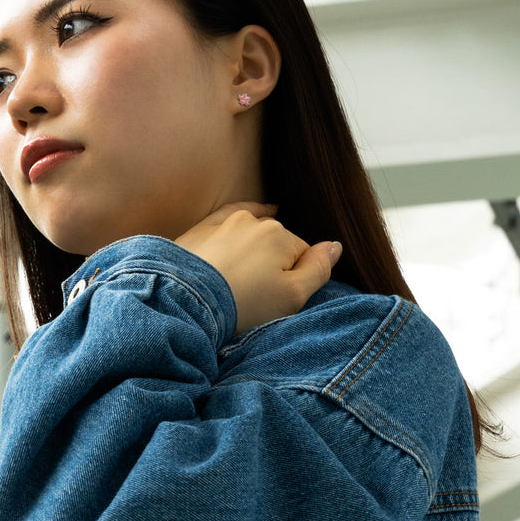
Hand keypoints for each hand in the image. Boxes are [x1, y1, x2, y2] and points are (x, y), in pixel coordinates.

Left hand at [175, 203, 341, 334]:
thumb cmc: (242, 304)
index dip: (296, 279)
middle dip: (274, 263)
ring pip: (252, 230)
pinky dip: (238, 221)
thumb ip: (319, 269)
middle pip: (277, 242)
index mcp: (280, 236)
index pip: (302, 255)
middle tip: (259, 295)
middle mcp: (254, 221)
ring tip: (249, 272)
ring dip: (254, 247)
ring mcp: (224, 222)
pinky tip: (250, 215)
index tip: (278, 300)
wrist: (184, 303)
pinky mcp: (199, 229)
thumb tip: (335, 245)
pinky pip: (226, 218)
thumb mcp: (292, 296)